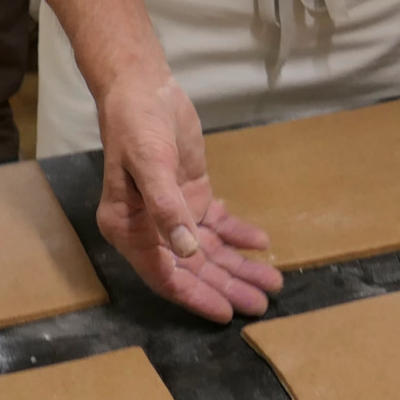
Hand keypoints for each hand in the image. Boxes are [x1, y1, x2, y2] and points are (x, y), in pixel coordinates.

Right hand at [93, 71, 282, 322]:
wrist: (142, 87)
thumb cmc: (137, 124)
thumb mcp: (151, 163)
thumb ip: (168, 208)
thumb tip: (188, 252)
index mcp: (128, 227)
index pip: (163, 274)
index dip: (195, 295)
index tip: (225, 312)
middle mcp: (149, 228)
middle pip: (191, 268)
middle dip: (226, 286)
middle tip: (261, 304)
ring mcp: (173, 213)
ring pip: (208, 250)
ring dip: (237, 266)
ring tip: (271, 283)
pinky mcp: (192, 196)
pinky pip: (217, 224)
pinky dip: (238, 235)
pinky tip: (261, 243)